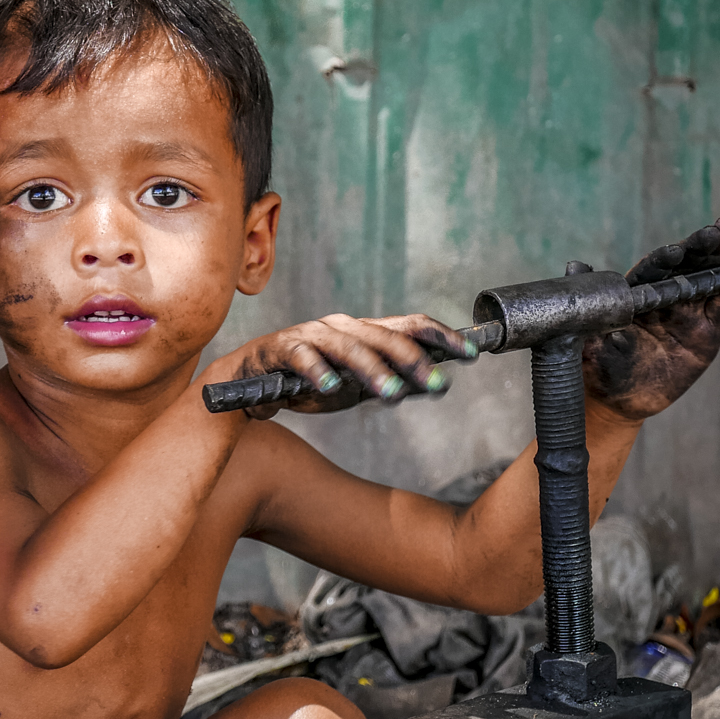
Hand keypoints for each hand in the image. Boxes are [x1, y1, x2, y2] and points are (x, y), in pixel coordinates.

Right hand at [212, 312, 477, 419]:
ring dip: (373, 370)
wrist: (248, 383)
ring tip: (392, 393)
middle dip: (414, 359)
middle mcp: (342, 326)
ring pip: (350, 347)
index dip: (442, 335)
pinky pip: (304, 358)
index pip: (410, 325)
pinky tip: (331, 388)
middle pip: (385, 335)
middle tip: (436, 383)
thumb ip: (387, 381)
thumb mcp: (355, 386)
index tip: (470, 354)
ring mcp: (312, 335)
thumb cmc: (308, 382)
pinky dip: (319, 373)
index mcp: (364, 331)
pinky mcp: (283, 349)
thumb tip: (431, 384)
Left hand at [582, 217, 719, 422]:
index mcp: (635, 295)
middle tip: (718, 228)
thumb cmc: (598, 368)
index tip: (675, 250)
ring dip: (717, 257)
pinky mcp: (704, 331)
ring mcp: (685, 312)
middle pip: (683, 266)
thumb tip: (575, 266)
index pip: (651, 270)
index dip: (664, 259)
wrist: (620, 401)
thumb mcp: (586, 338)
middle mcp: (661, 297)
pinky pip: (717, 304)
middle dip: (699, 246)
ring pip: (703, 279)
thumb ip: (588, 305)